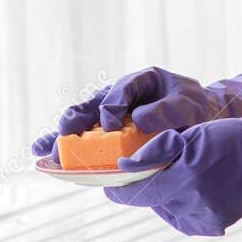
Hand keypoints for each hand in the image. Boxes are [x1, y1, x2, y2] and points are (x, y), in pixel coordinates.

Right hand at [31, 67, 241, 157]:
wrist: (198, 121)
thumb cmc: (194, 109)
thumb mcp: (188, 105)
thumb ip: (168, 110)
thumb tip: (139, 119)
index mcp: (142, 81)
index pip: (122, 88)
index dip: (113, 105)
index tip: (110, 124)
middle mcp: (120, 96)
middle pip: (92, 104)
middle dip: (76, 120)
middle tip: (65, 135)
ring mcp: (110, 115)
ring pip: (81, 122)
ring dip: (61, 137)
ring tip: (44, 150)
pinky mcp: (107, 135)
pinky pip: (82, 140)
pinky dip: (64, 148)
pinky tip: (44, 161)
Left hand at [101, 84, 241, 236]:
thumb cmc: (228, 139)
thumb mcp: (189, 137)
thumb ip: (155, 152)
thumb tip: (124, 166)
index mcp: (181, 181)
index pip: (134, 192)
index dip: (117, 187)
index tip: (110, 181)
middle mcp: (190, 205)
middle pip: (151, 202)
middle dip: (147, 187)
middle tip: (152, 172)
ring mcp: (203, 219)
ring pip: (167, 211)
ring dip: (166, 197)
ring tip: (181, 177)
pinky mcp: (213, 226)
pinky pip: (186, 218)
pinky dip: (184, 206)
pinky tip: (196, 190)